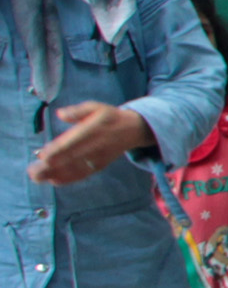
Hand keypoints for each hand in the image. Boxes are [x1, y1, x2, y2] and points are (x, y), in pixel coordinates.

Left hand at [28, 103, 148, 186]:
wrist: (134, 129)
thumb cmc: (109, 117)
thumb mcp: (96, 107)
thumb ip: (78, 110)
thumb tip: (61, 113)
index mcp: (92, 130)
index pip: (73, 142)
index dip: (58, 151)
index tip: (43, 156)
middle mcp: (94, 146)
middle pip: (71, 159)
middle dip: (51, 167)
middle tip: (33, 172)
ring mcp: (97, 158)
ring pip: (75, 169)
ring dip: (55, 175)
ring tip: (38, 177)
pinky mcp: (99, 165)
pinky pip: (83, 174)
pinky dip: (68, 179)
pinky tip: (54, 180)